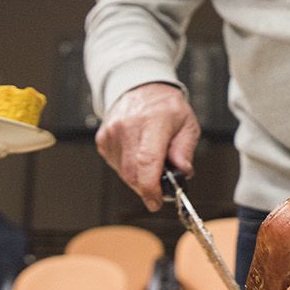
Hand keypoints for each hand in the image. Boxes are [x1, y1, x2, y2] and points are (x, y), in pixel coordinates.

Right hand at [94, 82, 200, 210]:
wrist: (141, 88)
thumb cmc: (165, 106)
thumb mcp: (187, 124)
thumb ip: (185, 150)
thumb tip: (183, 171)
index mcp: (152, 121)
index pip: (147, 160)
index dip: (151, 187)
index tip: (157, 201)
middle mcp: (127, 127)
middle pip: (133, 173)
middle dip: (148, 187)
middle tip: (161, 186)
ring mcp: (112, 134)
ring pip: (124, 173)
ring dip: (140, 177)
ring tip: (152, 160)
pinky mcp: (103, 140)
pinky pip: (116, 166)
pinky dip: (130, 169)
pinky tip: (138, 155)